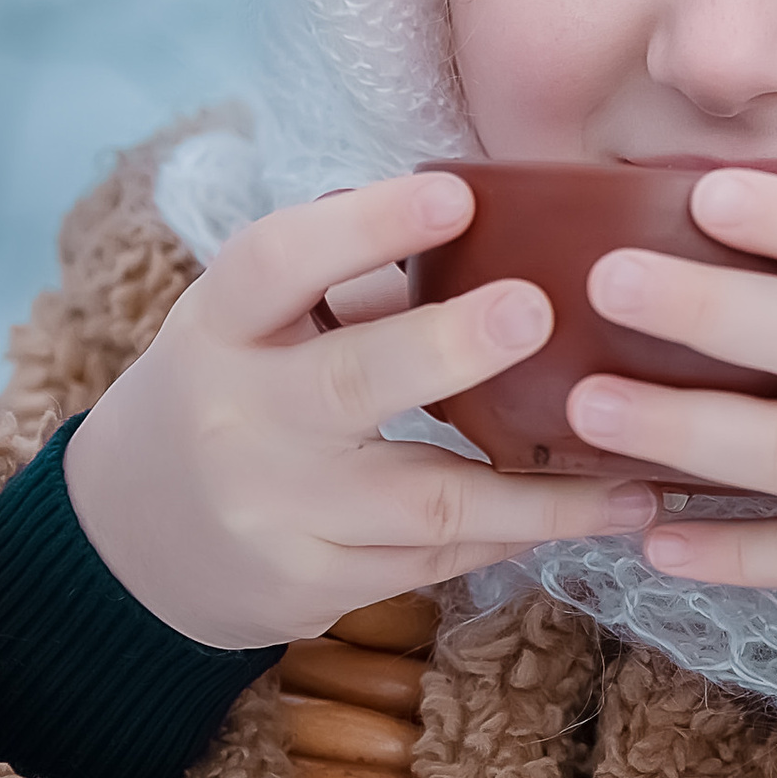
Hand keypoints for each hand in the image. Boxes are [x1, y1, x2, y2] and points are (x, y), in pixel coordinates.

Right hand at [62, 176, 656, 648]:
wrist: (134, 538)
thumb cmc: (231, 390)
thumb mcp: (253, 323)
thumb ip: (347, 280)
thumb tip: (489, 216)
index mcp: (221, 326)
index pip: (279, 262)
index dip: (365, 226)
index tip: (454, 194)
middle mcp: (241, 418)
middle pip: (352, 382)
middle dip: (450, 346)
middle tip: (537, 308)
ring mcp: (276, 511)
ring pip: (424, 498)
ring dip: (542, 491)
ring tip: (642, 469)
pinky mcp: (310, 584)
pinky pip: (432, 557)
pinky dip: (514, 532)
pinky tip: (591, 514)